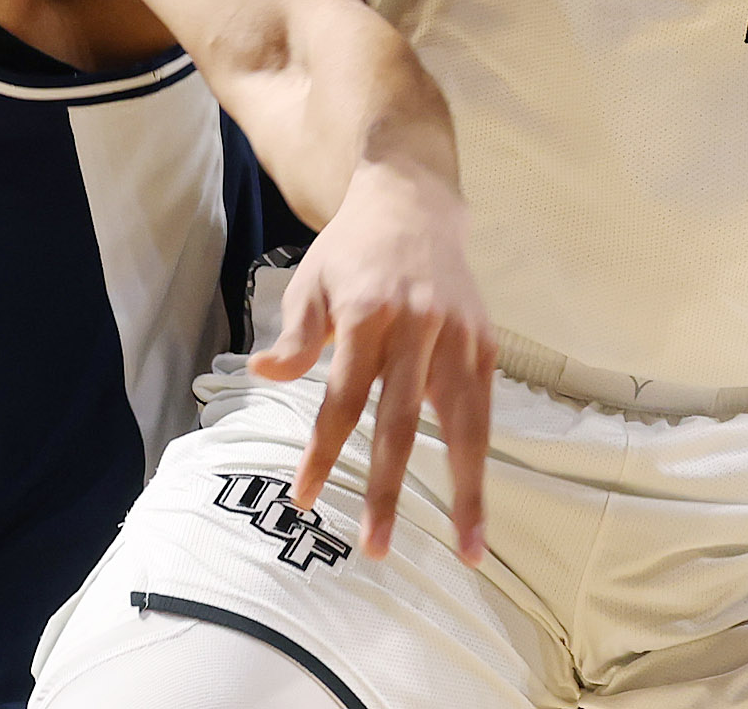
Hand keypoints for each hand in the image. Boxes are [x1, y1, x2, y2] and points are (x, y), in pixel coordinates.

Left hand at [247, 164, 495, 563]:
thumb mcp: (311, 281)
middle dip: (389, 488)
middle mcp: (417, 325)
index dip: (324, 451)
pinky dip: (481, 453)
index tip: (306, 497)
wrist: (413, 201)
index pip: (342, 398)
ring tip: (467, 547)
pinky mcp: (484, 340)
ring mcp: (457, 334)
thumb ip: (296, 335)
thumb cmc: (351, 250)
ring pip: (464, 424)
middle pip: (402, 421)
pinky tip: (476, 498)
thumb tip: (264, 374)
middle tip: (376, 546)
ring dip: (466, 489)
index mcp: (366, 313)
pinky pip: (483, 406)